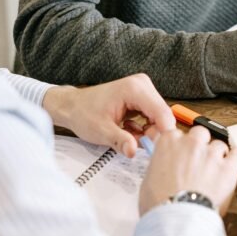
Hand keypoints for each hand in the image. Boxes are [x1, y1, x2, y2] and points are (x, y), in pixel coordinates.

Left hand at [43, 74, 174, 157]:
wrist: (73, 106)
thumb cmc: (83, 113)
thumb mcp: (100, 131)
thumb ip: (120, 140)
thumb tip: (133, 151)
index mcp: (134, 89)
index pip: (161, 112)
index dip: (163, 133)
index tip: (157, 150)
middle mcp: (142, 85)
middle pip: (162, 115)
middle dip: (154, 134)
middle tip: (136, 145)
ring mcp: (143, 89)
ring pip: (159, 117)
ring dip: (148, 132)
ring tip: (128, 136)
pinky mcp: (142, 96)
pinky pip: (153, 116)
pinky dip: (144, 128)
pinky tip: (128, 130)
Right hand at [139, 127, 236, 216]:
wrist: (178, 220)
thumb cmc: (160, 204)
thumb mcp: (148, 180)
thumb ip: (159, 165)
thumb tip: (162, 167)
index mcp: (169, 143)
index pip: (175, 132)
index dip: (179, 143)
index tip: (180, 150)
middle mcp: (191, 143)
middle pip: (200, 133)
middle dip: (200, 144)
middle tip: (197, 161)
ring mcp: (211, 154)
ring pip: (219, 144)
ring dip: (217, 155)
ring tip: (214, 171)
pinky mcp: (228, 167)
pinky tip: (234, 163)